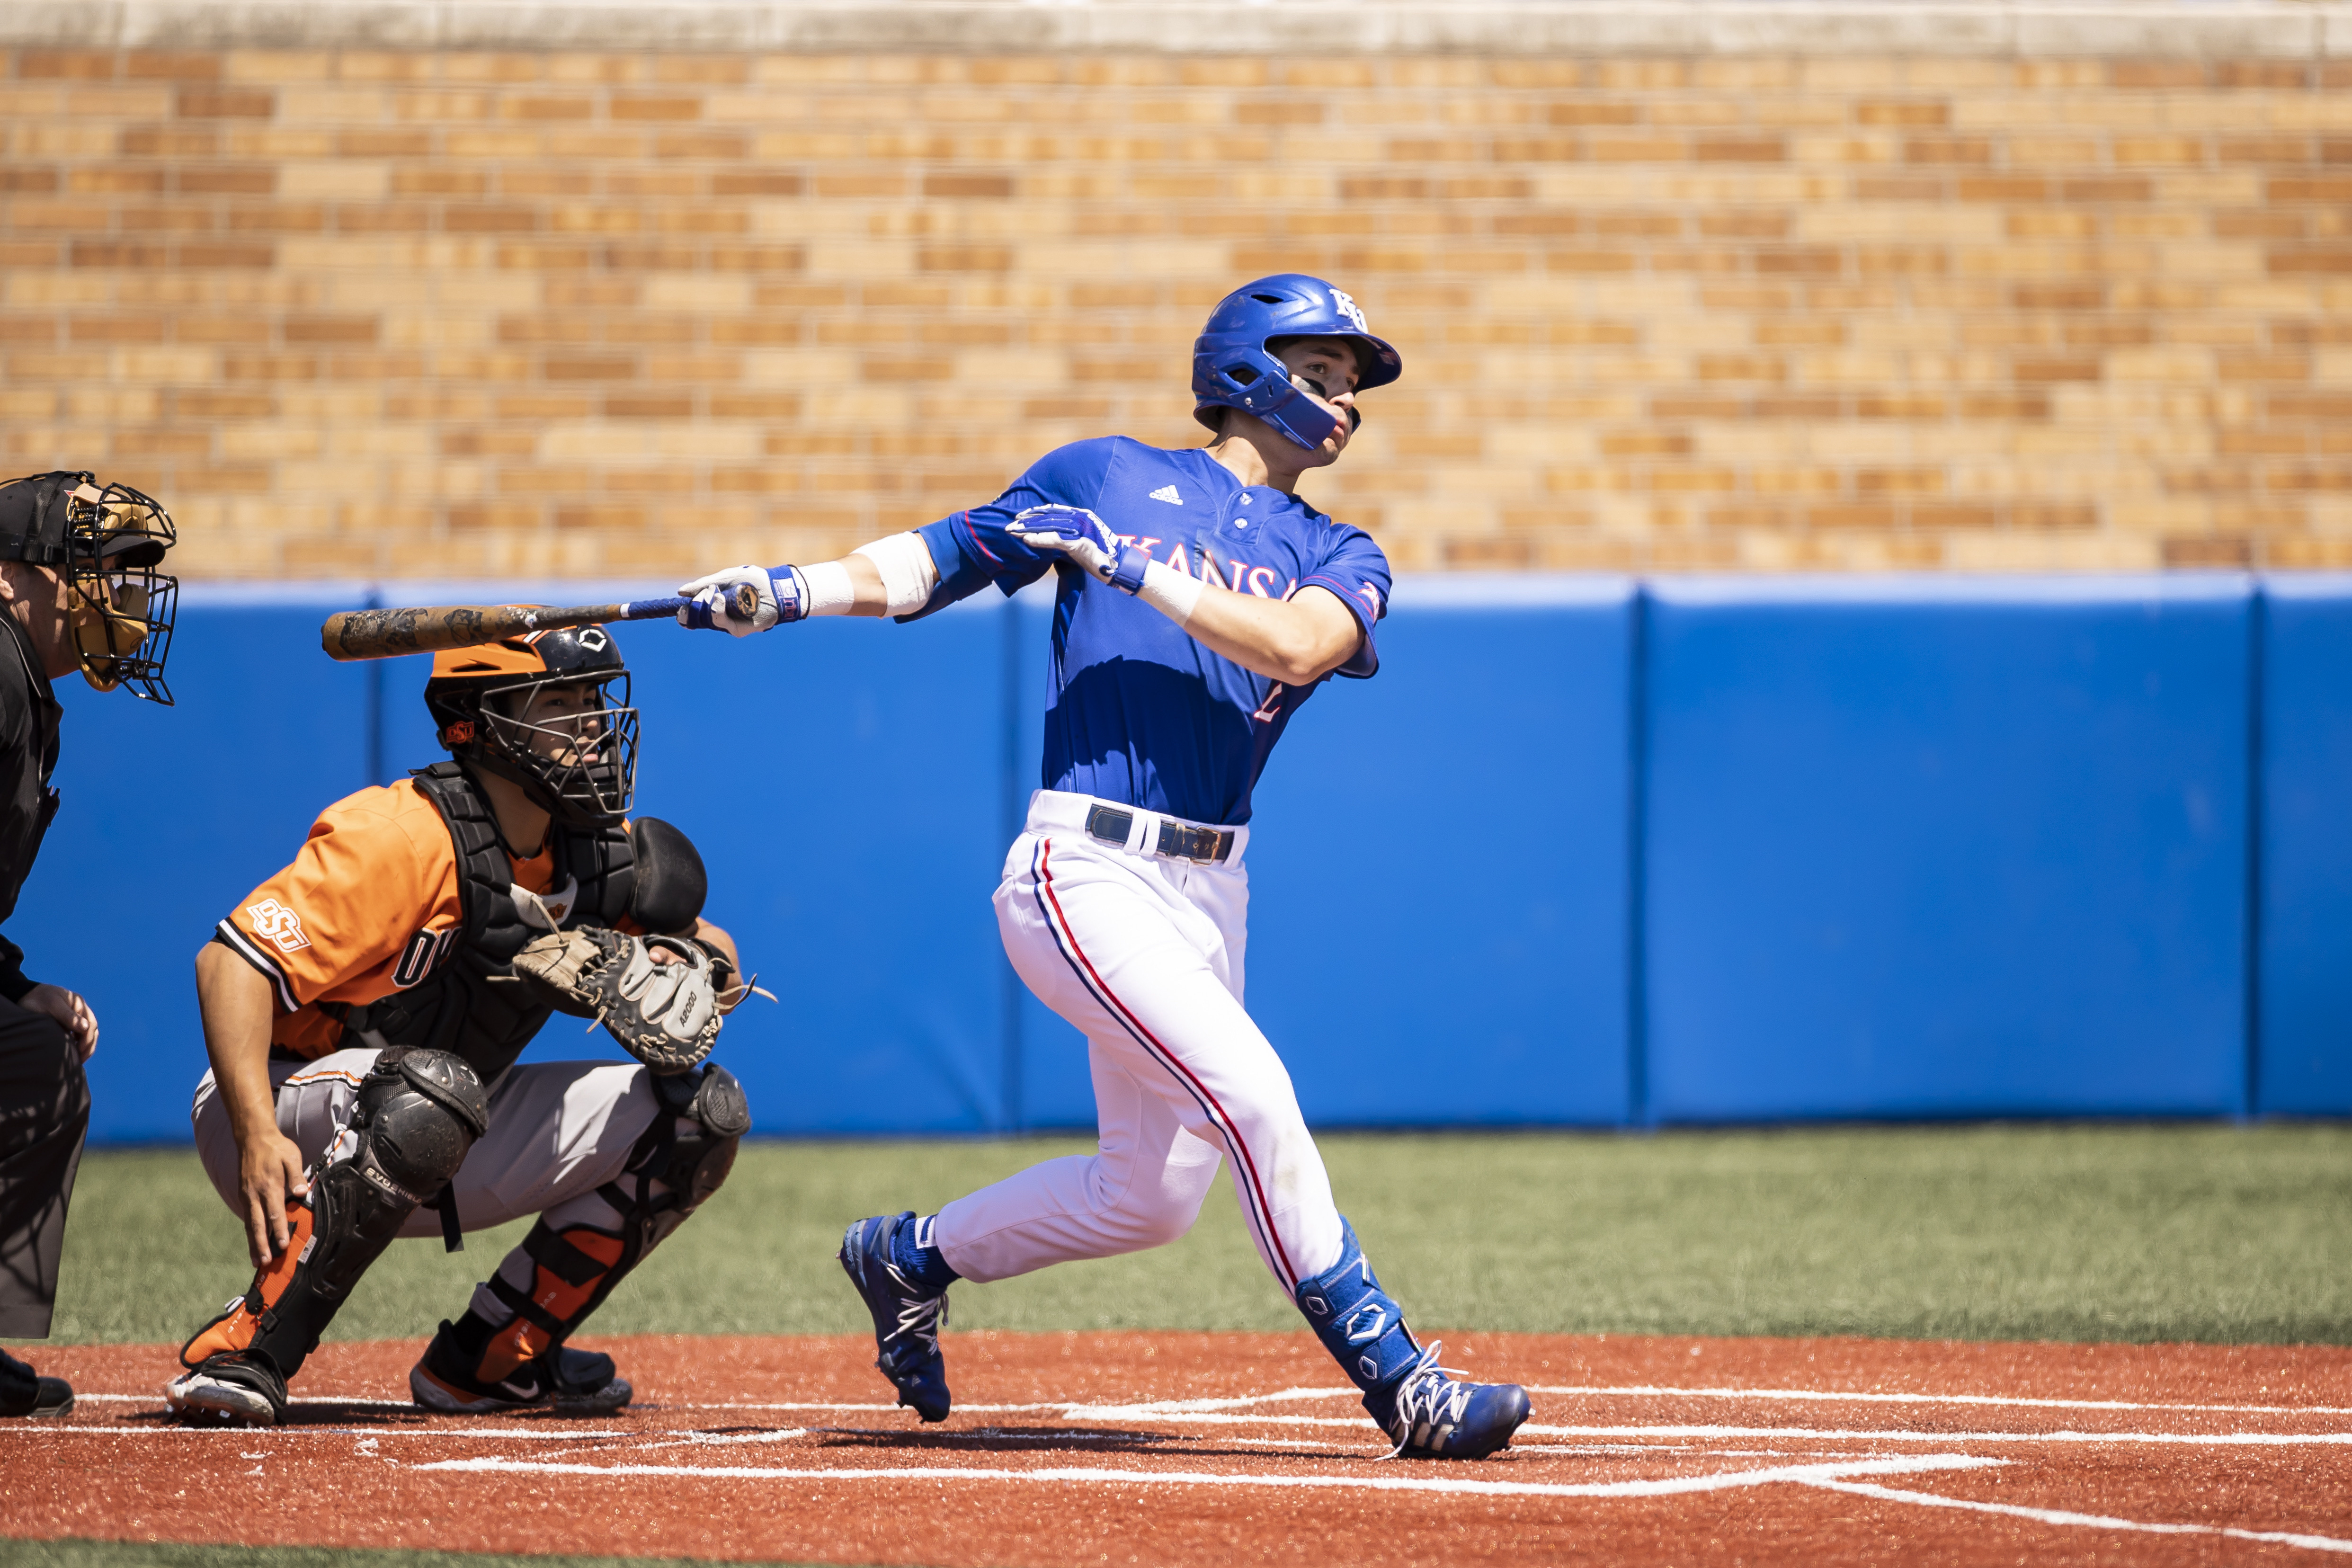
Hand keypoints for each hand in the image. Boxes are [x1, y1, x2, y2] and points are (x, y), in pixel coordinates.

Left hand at [19, 984, 96, 1062]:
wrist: (23, 995)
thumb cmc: (37, 999)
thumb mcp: (52, 1005)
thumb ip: (68, 1016)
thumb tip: (85, 1028)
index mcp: (79, 1004)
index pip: (90, 1025)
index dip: (87, 1040)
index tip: (80, 1052)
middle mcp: (79, 1011)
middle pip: (91, 1030)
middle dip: (88, 1046)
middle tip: (81, 1061)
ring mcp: (74, 1017)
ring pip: (87, 1033)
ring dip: (85, 1046)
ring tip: (79, 1060)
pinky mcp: (67, 1023)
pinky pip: (78, 1035)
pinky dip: (78, 1044)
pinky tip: (73, 1052)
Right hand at [238, 1129, 310, 1269]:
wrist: (252, 1138)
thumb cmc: (276, 1148)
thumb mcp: (291, 1157)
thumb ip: (296, 1176)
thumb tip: (301, 1193)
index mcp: (269, 1186)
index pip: (275, 1213)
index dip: (279, 1230)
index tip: (283, 1245)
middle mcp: (255, 1194)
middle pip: (258, 1224)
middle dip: (262, 1245)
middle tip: (265, 1263)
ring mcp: (247, 1196)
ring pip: (250, 1224)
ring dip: (254, 1243)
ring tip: (257, 1261)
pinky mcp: (244, 1195)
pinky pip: (248, 1218)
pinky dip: (250, 1232)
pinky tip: (254, 1243)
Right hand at [676, 565, 802, 634]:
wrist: (773, 586)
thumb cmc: (751, 581)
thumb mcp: (724, 578)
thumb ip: (703, 584)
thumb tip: (681, 592)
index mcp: (713, 606)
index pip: (693, 616)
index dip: (684, 614)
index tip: (681, 607)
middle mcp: (719, 618)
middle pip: (696, 620)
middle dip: (694, 606)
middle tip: (704, 594)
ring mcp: (728, 624)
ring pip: (706, 621)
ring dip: (705, 605)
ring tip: (716, 593)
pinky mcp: (737, 630)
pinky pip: (720, 622)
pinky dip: (717, 609)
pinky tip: (720, 598)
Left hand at [1008, 506, 1148, 593]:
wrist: (1119, 567)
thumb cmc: (1101, 558)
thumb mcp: (1081, 543)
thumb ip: (1066, 538)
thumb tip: (1048, 539)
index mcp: (1081, 516)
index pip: (1054, 511)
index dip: (1035, 513)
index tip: (1019, 516)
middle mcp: (1081, 518)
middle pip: (1048, 517)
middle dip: (1027, 521)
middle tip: (1009, 525)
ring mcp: (1081, 529)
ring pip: (1049, 526)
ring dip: (1029, 529)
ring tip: (1013, 531)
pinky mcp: (1080, 543)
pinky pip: (1056, 539)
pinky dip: (1040, 539)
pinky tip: (1027, 540)